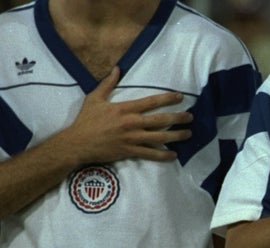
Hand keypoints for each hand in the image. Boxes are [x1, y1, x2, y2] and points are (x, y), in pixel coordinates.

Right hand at [61, 67, 192, 163]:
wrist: (78, 143)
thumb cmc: (86, 120)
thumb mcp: (94, 98)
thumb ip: (107, 84)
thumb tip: (117, 69)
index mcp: (124, 109)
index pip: (151, 102)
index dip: (167, 99)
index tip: (180, 97)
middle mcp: (131, 123)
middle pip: (160, 120)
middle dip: (178, 118)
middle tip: (191, 117)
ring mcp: (132, 138)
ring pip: (159, 138)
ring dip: (176, 136)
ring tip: (189, 133)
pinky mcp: (130, 151)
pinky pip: (150, 154)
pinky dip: (163, 155)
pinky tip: (174, 155)